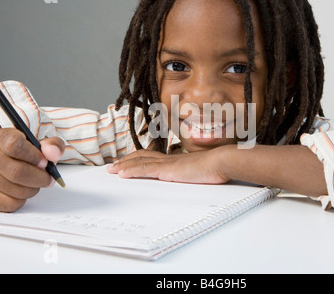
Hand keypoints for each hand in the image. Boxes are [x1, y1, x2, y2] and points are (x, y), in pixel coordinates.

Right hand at [0, 128, 64, 211]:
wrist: (3, 158)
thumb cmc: (26, 153)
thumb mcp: (42, 144)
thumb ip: (53, 145)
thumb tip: (53, 153)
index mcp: (3, 138)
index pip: (15, 145)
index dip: (34, 156)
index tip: (44, 162)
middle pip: (17, 172)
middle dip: (40, 178)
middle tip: (48, 178)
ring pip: (16, 190)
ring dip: (34, 189)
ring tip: (35, 183)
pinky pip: (10, 203)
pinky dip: (23, 200)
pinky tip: (23, 190)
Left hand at [107, 148, 229, 184]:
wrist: (222, 162)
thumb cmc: (217, 167)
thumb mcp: (202, 171)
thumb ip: (195, 173)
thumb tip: (196, 176)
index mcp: (176, 160)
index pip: (153, 156)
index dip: (139, 158)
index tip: (129, 161)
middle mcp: (169, 159)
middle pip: (142, 156)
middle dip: (126, 160)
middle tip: (114, 165)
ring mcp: (167, 164)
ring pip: (139, 162)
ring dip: (123, 166)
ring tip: (111, 170)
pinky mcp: (167, 170)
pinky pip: (144, 169)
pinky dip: (130, 170)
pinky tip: (121, 173)